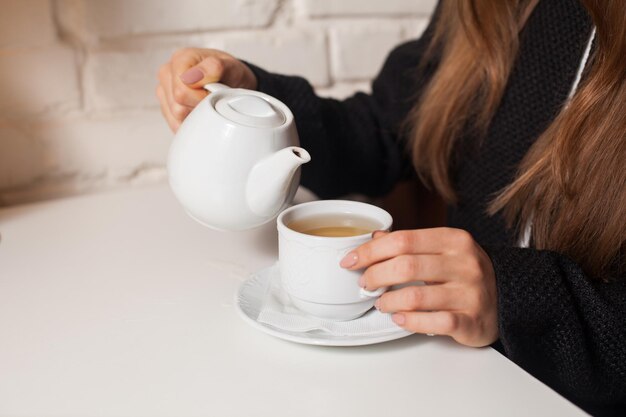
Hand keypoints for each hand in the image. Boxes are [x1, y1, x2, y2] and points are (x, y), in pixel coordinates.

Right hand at [156, 48, 257, 131]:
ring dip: (195, 116)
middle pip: (177, 106)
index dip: (201, 98)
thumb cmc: (228, 74)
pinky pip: (175, 125)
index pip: (181, 91)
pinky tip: (200, 112)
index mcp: (180, 59)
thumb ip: (215, 67)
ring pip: (176, 117)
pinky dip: (190, 124)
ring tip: (207, 104)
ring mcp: (164, 91)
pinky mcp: (166, 108)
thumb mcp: (231, 67)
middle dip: (199, 108)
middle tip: (213, 99)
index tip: (213, 94)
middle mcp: (168, 74)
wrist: (231, 82)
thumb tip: (195, 76)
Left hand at [340, 228, 497, 346]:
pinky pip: (434, 322)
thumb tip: (374, 238)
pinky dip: (410, 321)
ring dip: (389, 301)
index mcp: (454, 240)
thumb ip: (410, 243)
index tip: (351, 260)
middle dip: (376, 276)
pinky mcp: (471, 321)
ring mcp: (470, 293)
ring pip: (416, 296)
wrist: (507, 299)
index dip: (371, 251)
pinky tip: (399, 318)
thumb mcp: (443, 250)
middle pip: (406, 266)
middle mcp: (464, 264)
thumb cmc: (465, 273)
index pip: (403, 240)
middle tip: (365, 283)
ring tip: (381, 303)